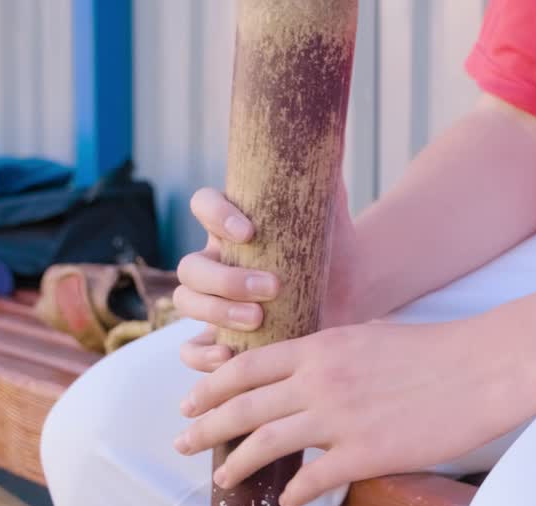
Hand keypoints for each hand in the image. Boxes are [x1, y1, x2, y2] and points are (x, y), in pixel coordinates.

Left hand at [171, 317, 535, 505]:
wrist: (483, 369)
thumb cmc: (435, 350)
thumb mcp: (371, 337)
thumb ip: (333, 354)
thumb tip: (309, 369)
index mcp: (320, 349)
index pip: (246, 367)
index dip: (211, 386)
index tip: (190, 401)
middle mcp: (319, 382)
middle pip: (242, 407)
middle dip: (203, 426)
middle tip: (180, 441)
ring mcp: (340, 419)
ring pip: (266, 444)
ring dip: (235, 464)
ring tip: (221, 478)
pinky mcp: (367, 453)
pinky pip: (313, 478)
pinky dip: (293, 492)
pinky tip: (287, 500)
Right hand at [176, 178, 355, 372]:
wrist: (350, 287)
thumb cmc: (332, 242)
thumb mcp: (328, 206)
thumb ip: (323, 167)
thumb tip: (332, 119)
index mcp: (233, 223)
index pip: (204, 205)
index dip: (217, 215)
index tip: (251, 231)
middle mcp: (216, 259)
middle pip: (191, 265)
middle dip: (225, 278)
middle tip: (270, 287)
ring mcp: (216, 300)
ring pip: (185, 302)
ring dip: (215, 311)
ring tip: (259, 319)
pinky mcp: (225, 335)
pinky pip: (191, 348)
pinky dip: (201, 353)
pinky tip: (228, 356)